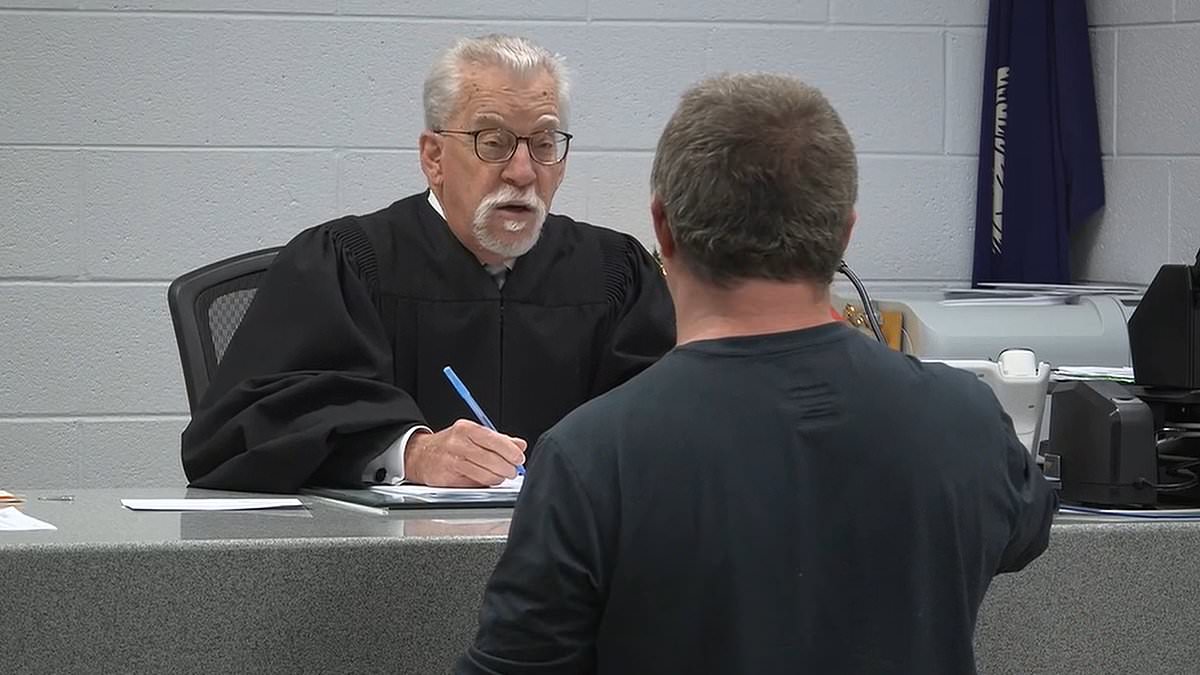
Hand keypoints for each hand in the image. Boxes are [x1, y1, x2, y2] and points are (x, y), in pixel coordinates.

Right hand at [404, 419, 526, 486]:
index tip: (519, 458)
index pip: (494, 440)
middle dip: (507, 467)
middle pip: (491, 459)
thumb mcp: (473, 434)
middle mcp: (458, 444)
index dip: (510, 451)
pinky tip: (486, 479)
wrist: (420, 454)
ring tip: (501, 475)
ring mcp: (452, 462)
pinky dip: (484, 484)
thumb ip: (498, 439)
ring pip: (485, 474)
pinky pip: (474, 484)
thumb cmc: (450, 444)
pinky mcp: (448, 478)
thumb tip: (520, 445)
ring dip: (498, 478)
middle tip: (513, 470)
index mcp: (466, 429)